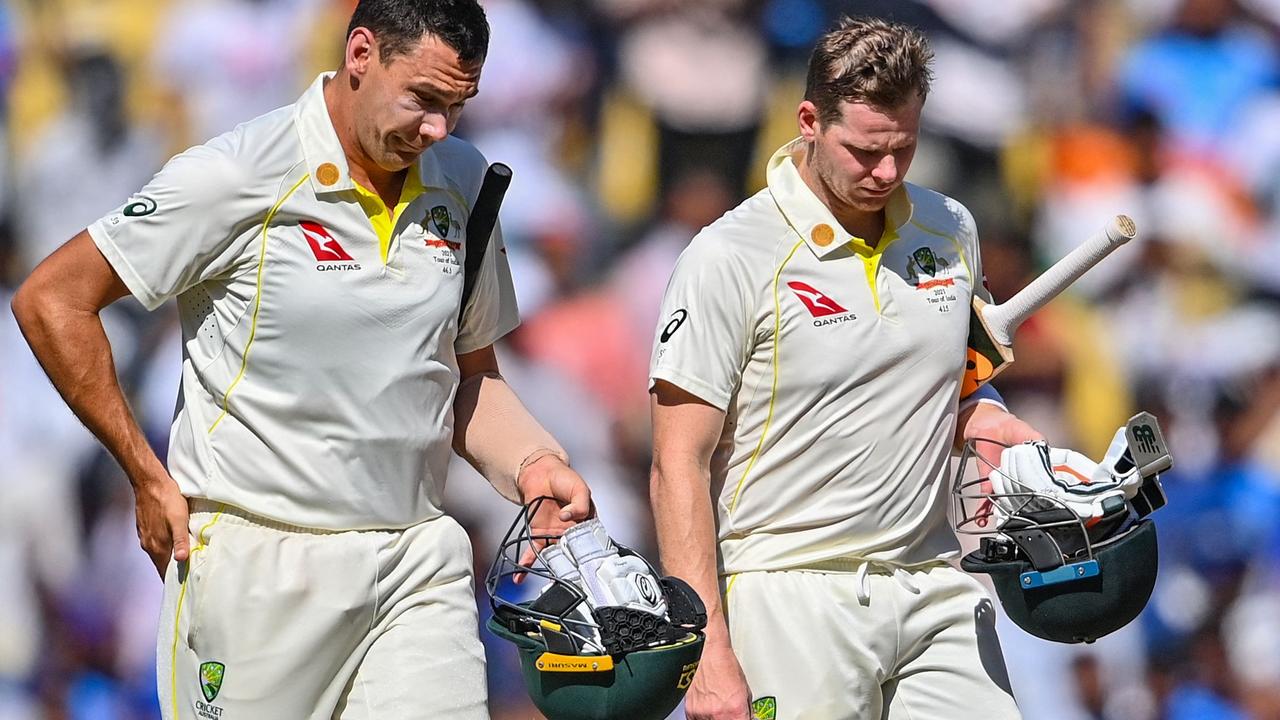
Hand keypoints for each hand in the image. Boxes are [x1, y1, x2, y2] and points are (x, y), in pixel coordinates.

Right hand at [133, 471, 189, 577]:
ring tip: (184, 563)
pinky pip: (155, 545)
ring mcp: (145, 537)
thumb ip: (180, 540)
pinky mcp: (145, 529)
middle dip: (174, 573)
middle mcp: (149, 545)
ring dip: (169, 560)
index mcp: (157, 546)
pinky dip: (165, 549)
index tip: (186, 586)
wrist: (149, 483)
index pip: (165, 572)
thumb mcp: (179, 519)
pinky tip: (173, 545)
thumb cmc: (168, 500)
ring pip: (159, 555)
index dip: (175, 580)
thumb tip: (181, 560)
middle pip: (162, 565)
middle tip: (189, 577)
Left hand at [514, 455, 592, 580]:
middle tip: (572, 582)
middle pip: (574, 554)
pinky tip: (520, 576)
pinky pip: (534, 551)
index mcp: (588, 522)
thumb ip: (580, 503)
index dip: (592, 555)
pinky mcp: (539, 534)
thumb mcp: (579, 488)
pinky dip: (527, 564)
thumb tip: (567, 517)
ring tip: (551, 586)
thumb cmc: (565, 479)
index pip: (592, 542)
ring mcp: (556, 535)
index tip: (589, 567)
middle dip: (573, 570)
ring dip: (552, 571)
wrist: (541, 473)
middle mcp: (573, 532)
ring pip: (556, 557)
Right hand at [685, 633, 752, 719]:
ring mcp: (702, 713)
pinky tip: (707, 703)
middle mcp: (718, 713)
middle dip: (728, 718)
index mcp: (735, 709)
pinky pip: (697, 719)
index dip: (741, 719)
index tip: (741, 717)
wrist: (705, 651)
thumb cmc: (723, 664)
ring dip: (715, 717)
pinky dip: (703, 715)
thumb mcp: (744, 689)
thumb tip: (747, 717)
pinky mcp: (689, 710)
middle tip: (729, 711)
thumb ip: (746, 709)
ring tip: (717, 704)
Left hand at [960, 404, 1045, 521]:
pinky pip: (987, 499)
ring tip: (1006, 525)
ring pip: (1008, 502)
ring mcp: (1005, 482)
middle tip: (1028, 519)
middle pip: (1026, 498)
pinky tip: (982, 519)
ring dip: (1006, 515)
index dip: (1047, 495)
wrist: (984, 425)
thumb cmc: (1008, 427)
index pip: (1044, 484)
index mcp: (1035, 467)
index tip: (1049, 506)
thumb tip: (1045, 448)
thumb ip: (1035, 440)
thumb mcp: (1025, 431)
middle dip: (1027, 510)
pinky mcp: (989, 483)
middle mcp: (1021, 478)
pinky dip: (984, 510)